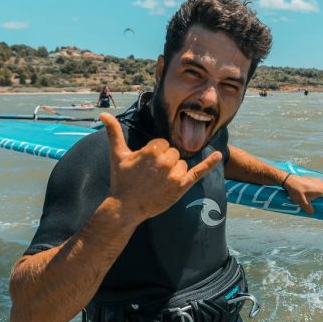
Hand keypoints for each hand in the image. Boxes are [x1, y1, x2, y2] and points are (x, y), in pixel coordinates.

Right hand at [102, 113, 221, 222]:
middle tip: (150, 175)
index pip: (162, 144)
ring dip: (173, 170)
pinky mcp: (182, 186)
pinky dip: (210, 163)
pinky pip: (199, 171)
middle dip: (164, 161)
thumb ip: (113, 132)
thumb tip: (104, 114)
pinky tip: (218, 155)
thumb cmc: (121, 180)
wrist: (126, 207)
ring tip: (158, 182)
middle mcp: (165, 161)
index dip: (153, 153)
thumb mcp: (117, 154)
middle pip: (173, 152)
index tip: (144, 166)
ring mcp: (175, 174)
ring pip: (181, 163)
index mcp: (152, 150)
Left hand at [283, 174, 322, 214]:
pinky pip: (322, 184)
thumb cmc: (297, 192)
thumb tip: (313, 213)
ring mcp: (317, 180)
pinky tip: (319, 192)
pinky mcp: (313, 179)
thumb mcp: (303, 203)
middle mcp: (321, 184)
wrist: (289, 180)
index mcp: (321, 190)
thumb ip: (309, 210)